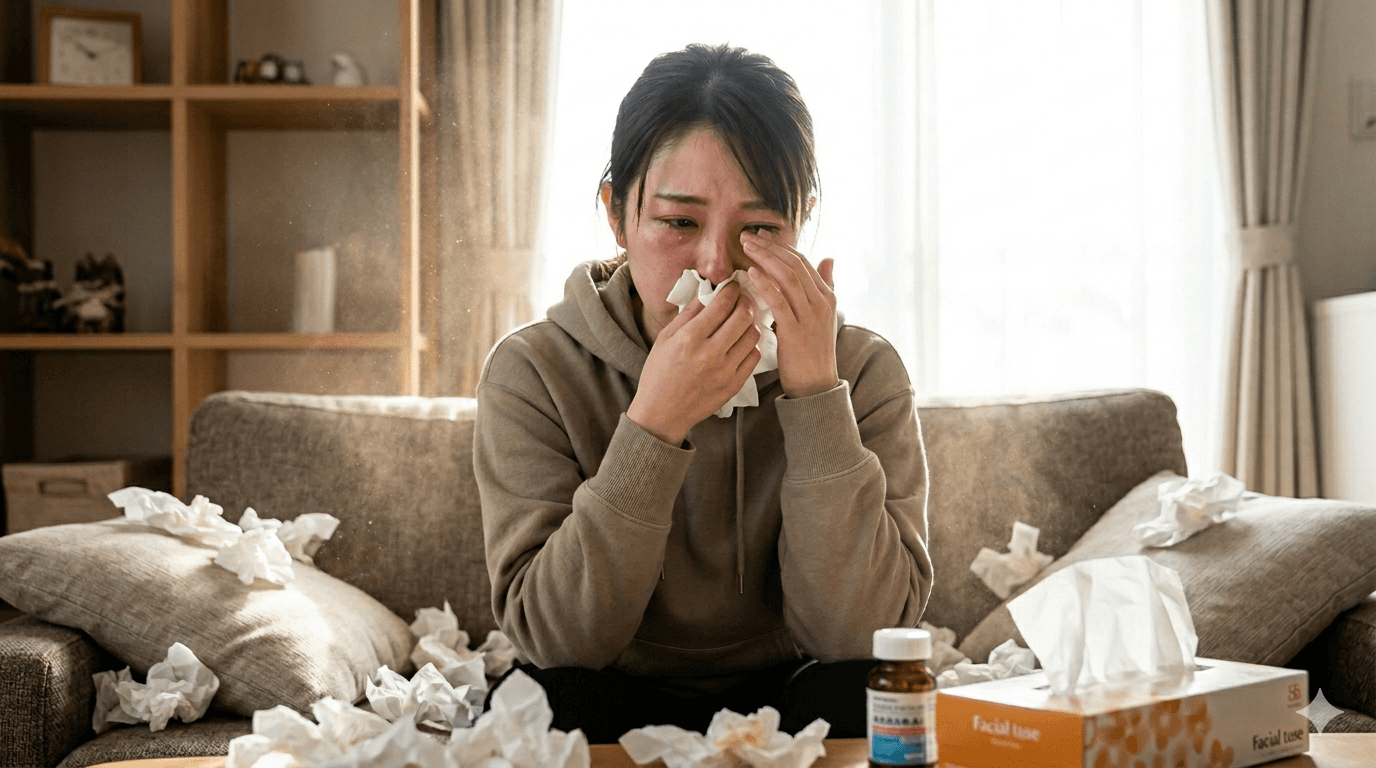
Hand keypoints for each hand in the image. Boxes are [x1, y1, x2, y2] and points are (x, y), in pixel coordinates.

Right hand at [628, 284, 761, 443]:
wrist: (662, 414)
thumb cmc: (659, 374)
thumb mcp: (665, 339)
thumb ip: (687, 314)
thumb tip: (707, 293)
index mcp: (690, 338)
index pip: (722, 304)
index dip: (732, 289)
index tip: (733, 286)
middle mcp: (710, 353)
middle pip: (743, 316)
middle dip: (745, 302)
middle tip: (742, 300)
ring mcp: (724, 371)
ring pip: (753, 335)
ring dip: (750, 324)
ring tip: (742, 322)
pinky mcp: (734, 385)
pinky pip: (754, 357)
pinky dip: (751, 346)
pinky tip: (741, 344)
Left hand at [741, 231, 838, 398]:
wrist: (816, 386)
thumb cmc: (812, 352)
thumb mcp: (822, 316)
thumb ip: (825, 286)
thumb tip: (829, 258)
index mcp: (827, 297)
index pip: (803, 261)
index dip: (780, 246)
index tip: (760, 237)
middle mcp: (822, 303)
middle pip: (795, 264)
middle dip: (770, 247)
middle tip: (747, 236)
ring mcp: (810, 316)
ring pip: (788, 277)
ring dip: (765, 258)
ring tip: (746, 247)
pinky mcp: (796, 331)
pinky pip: (779, 301)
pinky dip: (765, 285)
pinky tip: (751, 274)